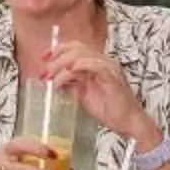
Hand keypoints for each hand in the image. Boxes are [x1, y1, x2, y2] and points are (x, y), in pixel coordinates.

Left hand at [37, 33, 151, 142]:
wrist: (127, 122)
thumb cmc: (108, 109)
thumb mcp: (81, 94)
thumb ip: (69, 83)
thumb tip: (52, 78)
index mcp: (96, 63)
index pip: (75, 47)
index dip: (57, 49)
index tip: (43, 57)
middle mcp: (103, 61)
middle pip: (76, 48)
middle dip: (57, 58)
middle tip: (46, 72)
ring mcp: (109, 67)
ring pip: (83, 54)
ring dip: (64, 64)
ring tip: (54, 78)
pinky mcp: (113, 76)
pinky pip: (96, 64)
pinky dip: (81, 65)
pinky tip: (70, 72)